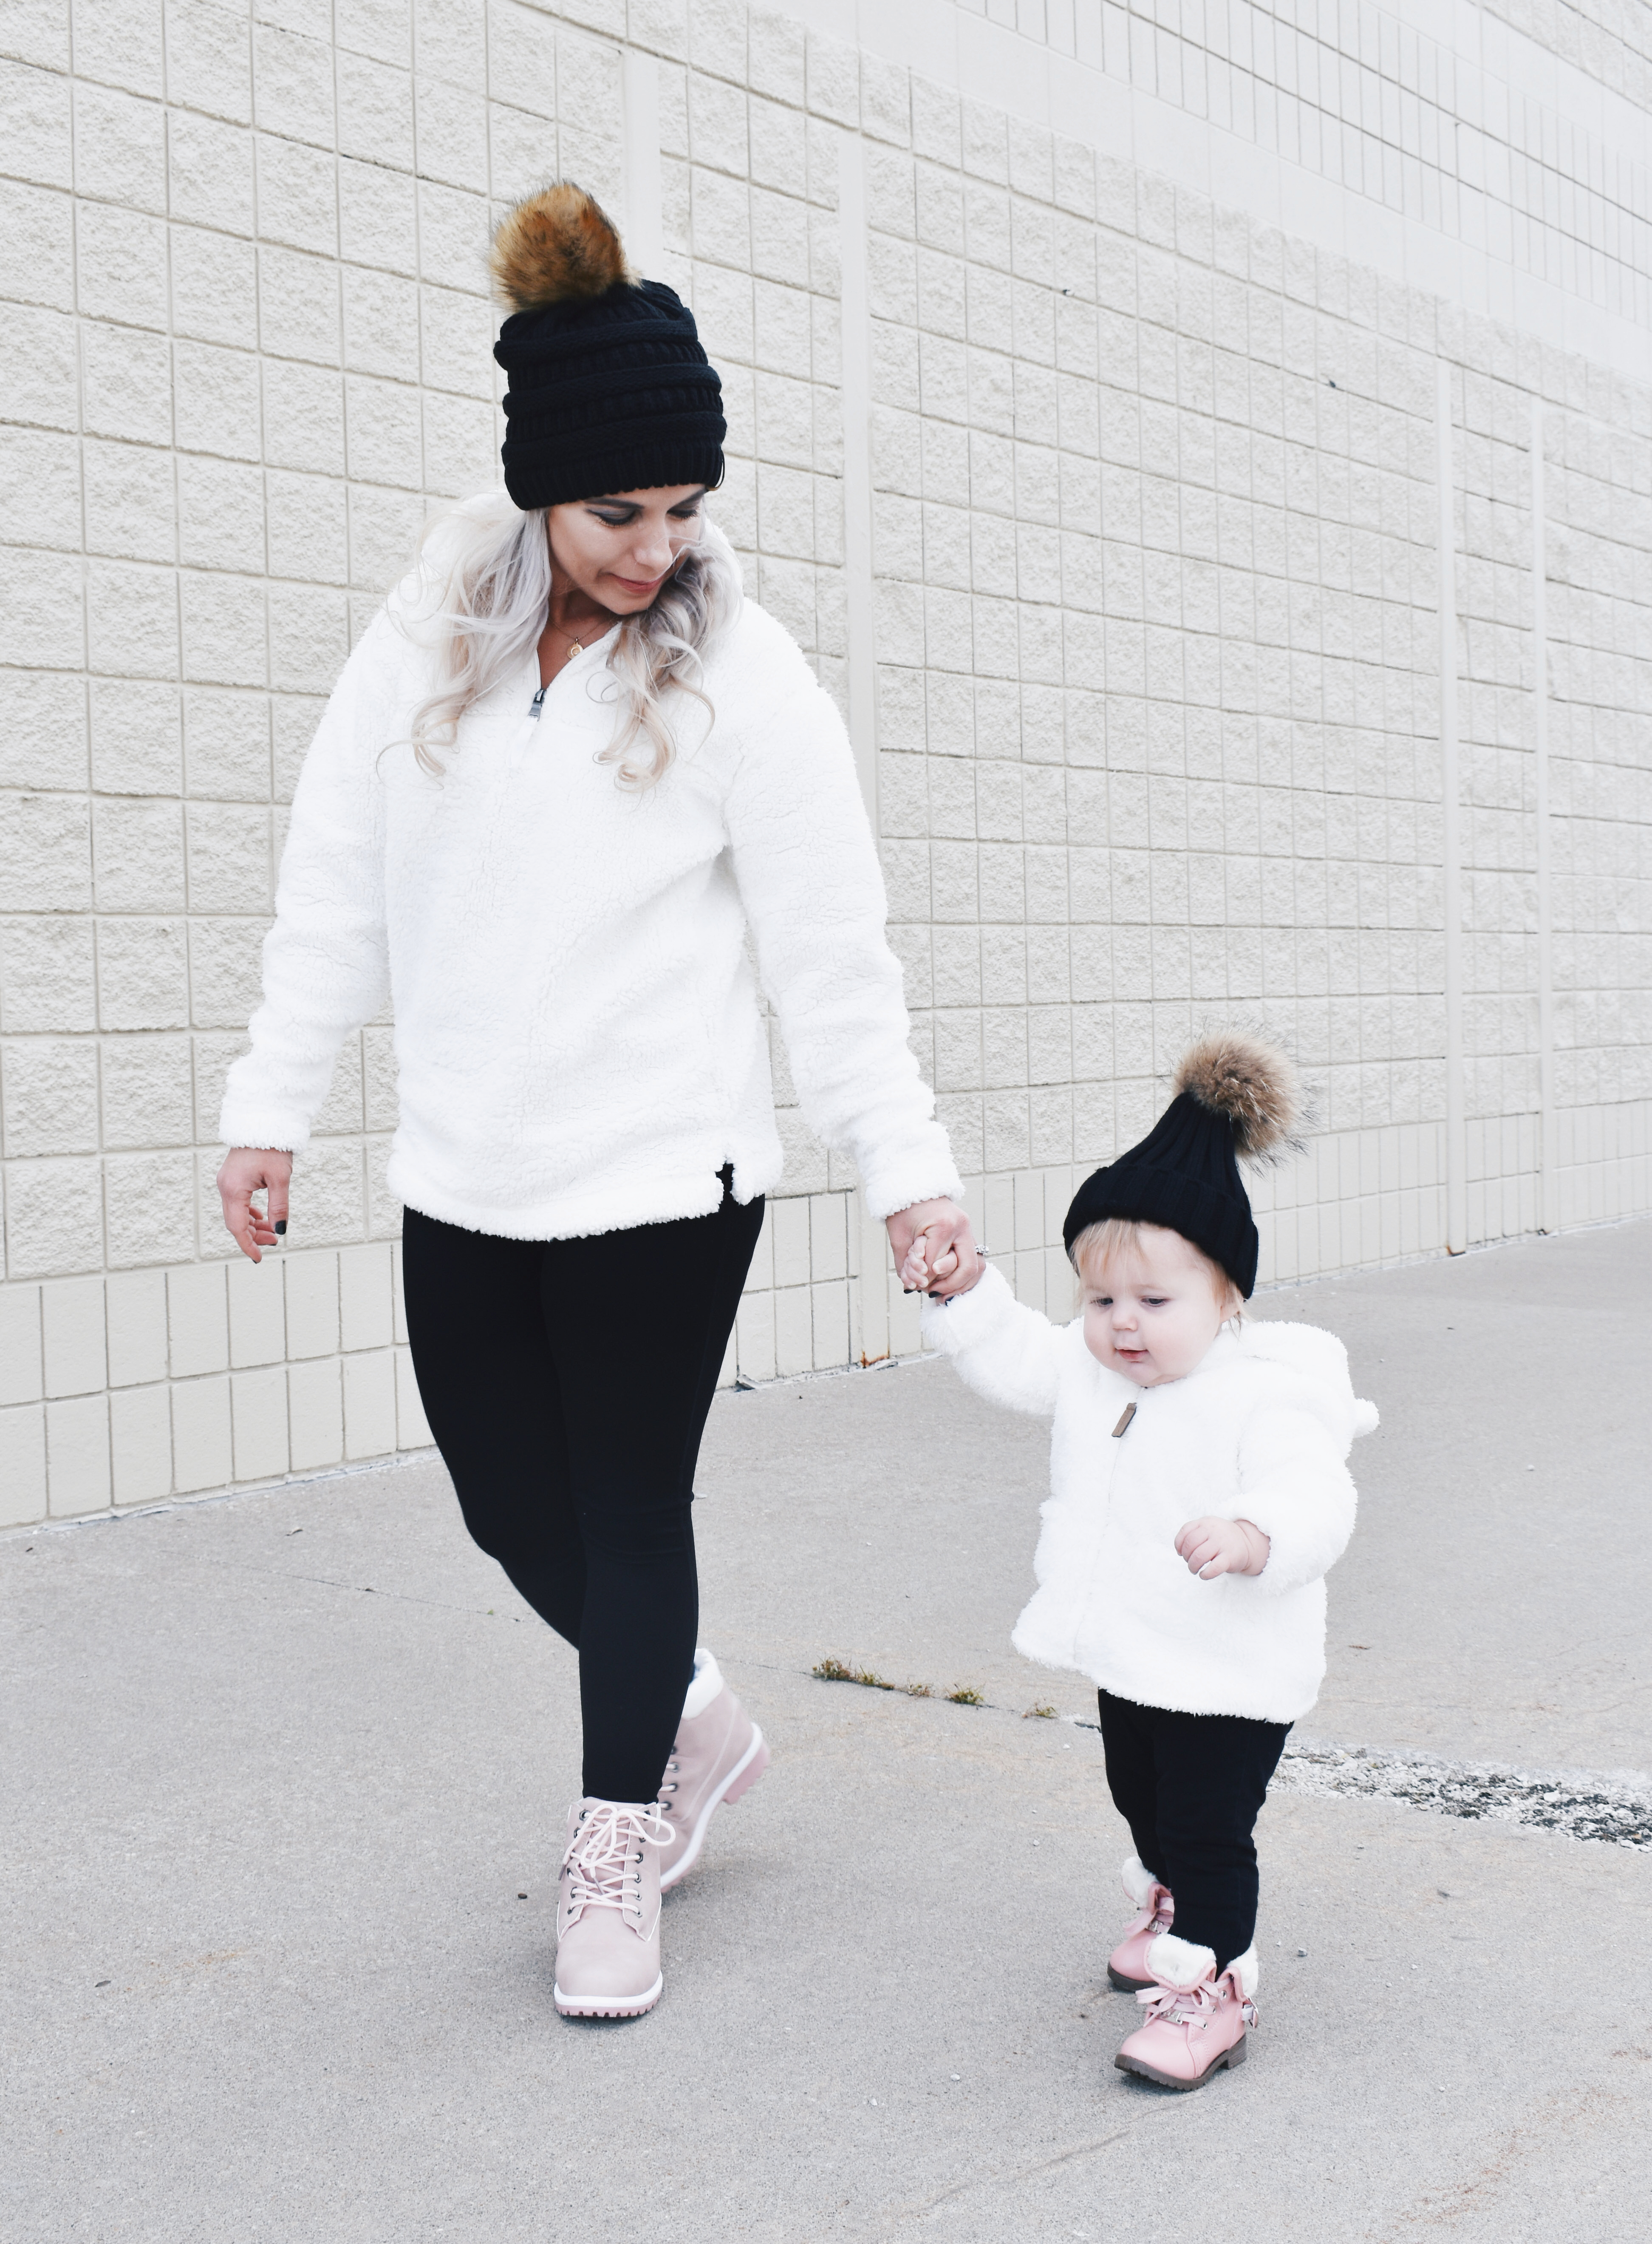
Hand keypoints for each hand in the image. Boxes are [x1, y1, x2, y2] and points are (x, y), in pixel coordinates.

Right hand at [217, 1147, 292, 1263]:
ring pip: (236, 1213)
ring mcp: (227, 1182)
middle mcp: (225, 1187)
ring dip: (252, 1225)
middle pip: (235, 1222)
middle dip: (253, 1236)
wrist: (263, 1120)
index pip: (236, 1227)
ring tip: (272, 1231)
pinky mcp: (232, 1178)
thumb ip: (279, 1206)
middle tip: (274, 1241)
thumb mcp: (280, 1179)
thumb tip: (280, 1231)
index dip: (247, 1245)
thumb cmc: (272, 1147)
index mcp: (233, 1189)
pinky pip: (237, 1203)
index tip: (258, 1258)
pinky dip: (249, 1213)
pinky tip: (262, 1217)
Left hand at [885, 1198, 981, 1299]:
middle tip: (931, 1293)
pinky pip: (974, 1261)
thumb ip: (906, 1262)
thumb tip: (915, 1286)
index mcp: (944, 1225)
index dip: (924, 1277)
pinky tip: (950, 1287)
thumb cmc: (904, 1210)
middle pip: (966, 1267)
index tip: (913, 1284)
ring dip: (961, 1285)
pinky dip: (964, 1277)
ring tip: (942, 1295)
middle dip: (949, 1284)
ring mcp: (968, 1231)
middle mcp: (962, 1228)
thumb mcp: (899, 1235)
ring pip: (977, 1267)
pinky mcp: (968, 1235)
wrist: (914, 1188)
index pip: (936, 1263)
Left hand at [1175, 1516, 1270, 1580]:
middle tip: (1190, 1563)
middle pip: (1190, 1544)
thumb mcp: (1208, 1529)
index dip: (1179, 1544)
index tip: (1180, 1553)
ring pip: (1199, 1556)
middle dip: (1186, 1557)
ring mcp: (1222, 1543)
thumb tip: (1179, 1551)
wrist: (1247, 1544)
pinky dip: (1205, 1574)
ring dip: (1193, 1566)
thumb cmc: (1221, 1539)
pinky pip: (1213, 1568)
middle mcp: (1214, 1530)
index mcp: (1206, 1522)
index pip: (1185, 1531)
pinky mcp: (1230, 1557)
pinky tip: (1203, 1575)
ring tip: (1195, 1570)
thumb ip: (1194, 1534)